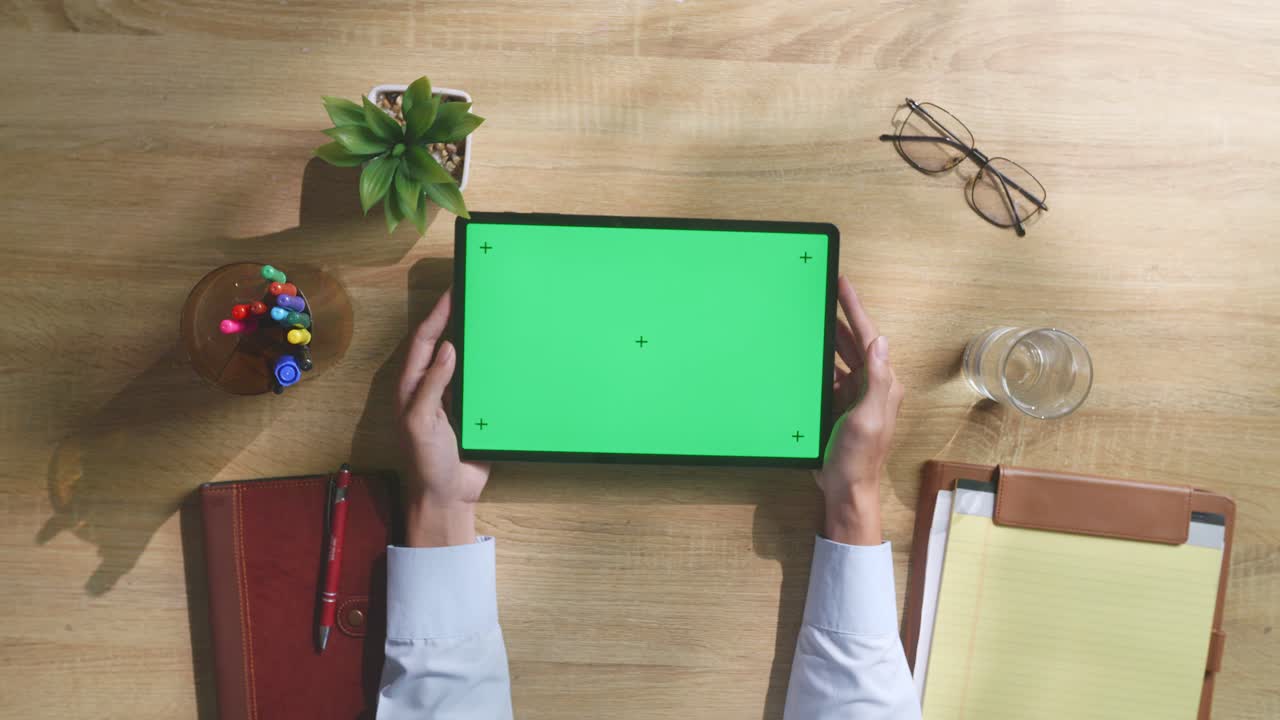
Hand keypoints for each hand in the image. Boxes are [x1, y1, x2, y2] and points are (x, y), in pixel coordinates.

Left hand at [397, 287, 490, 546]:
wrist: (448, 497)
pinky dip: (492, 366)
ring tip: (493, 316)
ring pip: (464, 360)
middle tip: (475, 294)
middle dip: (456, 319)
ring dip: (476, 340)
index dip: (437, 315)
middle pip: (443, 344)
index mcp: (412, 386)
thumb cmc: (425, 463)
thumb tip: (446, 347)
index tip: (454, 292)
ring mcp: (454, 398)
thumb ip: (432, 386)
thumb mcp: (422, 423)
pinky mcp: (474, 411)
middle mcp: (432, 387)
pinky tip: (508, 354)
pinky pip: (483, 383)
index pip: (424, 340)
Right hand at [814, 276, 904, 545]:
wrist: (845, 490)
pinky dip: (815, 364)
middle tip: (821, 292)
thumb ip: (877, 380)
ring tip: (809, 317)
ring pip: (837, 358)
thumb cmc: (859, 459)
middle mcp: (869, 386)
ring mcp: (851, 397)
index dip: (854, 309)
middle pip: (852, 342)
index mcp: (881, 384)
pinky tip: (802, 356)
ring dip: (824, 339)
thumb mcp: (869, 418)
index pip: (867, 337)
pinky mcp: (836, 408)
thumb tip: (881, 341)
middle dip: (838, 317)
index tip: (842, 285)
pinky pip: (826, 377)